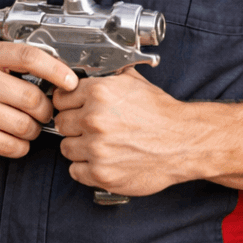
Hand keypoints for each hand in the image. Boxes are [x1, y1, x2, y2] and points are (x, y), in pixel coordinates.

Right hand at [0, 41, 77, 158]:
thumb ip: (16, 60)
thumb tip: (58, 72)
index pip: (29, 58)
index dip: (56, 70)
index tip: (71, 81)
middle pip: (31, 97)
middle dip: (45, 110)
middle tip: (44, 112)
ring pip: (22, 125)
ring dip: (33, 130)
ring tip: (28, 127)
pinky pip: (8, 145)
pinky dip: (20, 146)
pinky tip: (16, 140)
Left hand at [53, 68, 195, 196]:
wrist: (182, 141)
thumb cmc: (160, 113)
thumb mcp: (134, 81)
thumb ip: (107, 75)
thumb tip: (89, 69)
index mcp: (99, 92)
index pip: (60, 97)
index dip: (68, 102)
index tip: (74, 108)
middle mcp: (94, 119)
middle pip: (61, 122)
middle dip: (73, 125)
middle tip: (90, 127)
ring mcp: (96, 148)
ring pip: (66, 148)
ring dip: (78, 147)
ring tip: (98, 144)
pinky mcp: (101, 173)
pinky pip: (75, 171)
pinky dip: (85, 168)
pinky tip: (102, 159)